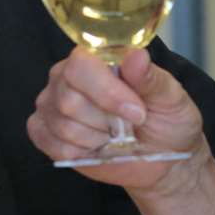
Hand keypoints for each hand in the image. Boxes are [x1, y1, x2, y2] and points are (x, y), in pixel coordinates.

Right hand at [25, 47, 204, 190]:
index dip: (106, 92)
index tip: (136, 112)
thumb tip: (136, 56)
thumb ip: (151, 78)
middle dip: (105, 121)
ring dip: (97, 138)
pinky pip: (53, 145)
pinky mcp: (44, 131)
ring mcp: (51, 104)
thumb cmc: (167, 121)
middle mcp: (66, 76)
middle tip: (129, 125)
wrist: (163, 158)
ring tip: (114, 135)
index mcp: (96, 58)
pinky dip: (81, 152)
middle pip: (68, 99)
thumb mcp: (171, 98)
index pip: (81, 65)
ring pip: (63, 125)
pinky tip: (97, 146)